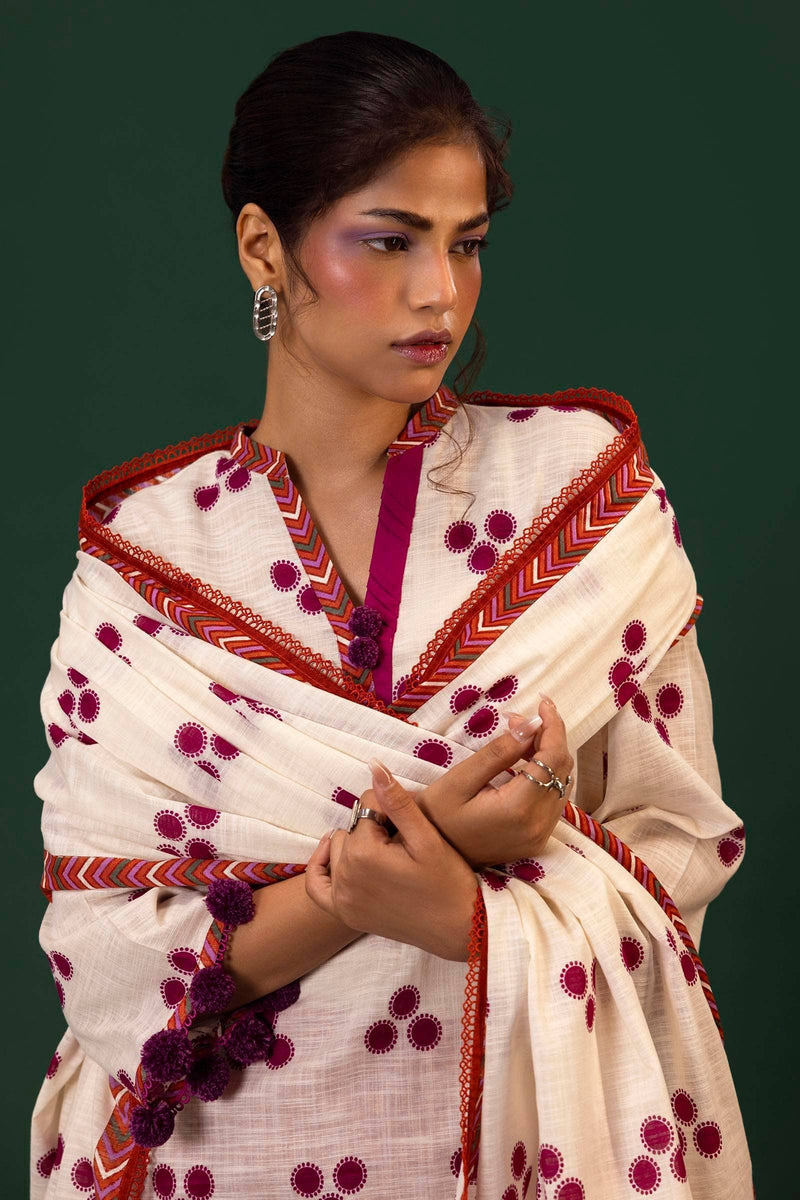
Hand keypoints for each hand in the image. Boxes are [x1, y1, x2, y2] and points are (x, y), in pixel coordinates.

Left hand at [304, 766, 477, 960]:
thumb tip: (373, 765)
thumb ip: (396, 801)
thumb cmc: (448, 880)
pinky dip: (321, 867)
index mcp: (364, 855)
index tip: (410, 829)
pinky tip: (335, 857)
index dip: (389, 812)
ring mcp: (343, 899)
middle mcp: (346, 877)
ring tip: (387, 855)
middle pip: (351, 829)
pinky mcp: (346, 913)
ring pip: (337, 850)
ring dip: (356, 846)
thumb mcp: (426, 837)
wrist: (460, 927)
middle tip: (402, 845)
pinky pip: (316, 886)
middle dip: (373, 830)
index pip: (366, 809)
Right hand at [403, 694, 573, 869]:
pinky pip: (554, 799)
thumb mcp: (460, 779)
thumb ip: (498, 753)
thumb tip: (531, 725)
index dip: (553, 727)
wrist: (429, 857)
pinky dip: (545, 775)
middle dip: (548, 737)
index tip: (543, 703)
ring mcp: (540, 837)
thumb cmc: (436, 816)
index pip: (553, 759)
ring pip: (562, 783)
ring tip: (518, 738)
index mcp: (518, 810)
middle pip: (562, 770)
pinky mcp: (537, 840)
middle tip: (517, 720)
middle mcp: (537, 826)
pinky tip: (523, 763)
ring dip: (547, 755)